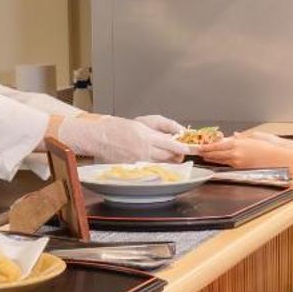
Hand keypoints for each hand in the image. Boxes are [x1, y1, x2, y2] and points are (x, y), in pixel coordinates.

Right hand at [56, 112, 187, 162]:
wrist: (101, 136)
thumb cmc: (120, 127)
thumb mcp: (143, 122)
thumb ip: (161, 127)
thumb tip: (176, 133)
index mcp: (147, 136)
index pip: (172, 144)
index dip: (184, 147)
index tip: (192, 149)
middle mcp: (144, 150)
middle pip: (170, 156)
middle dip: (178, 154)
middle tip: (178, 151)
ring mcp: (139, 161)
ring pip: (163, 164)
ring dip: (169, 161)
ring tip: (167, 155)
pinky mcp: (134, 169)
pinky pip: (151, 169)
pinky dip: (157, 166)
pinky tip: (156, 162)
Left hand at [199, 132, 288, 170]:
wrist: (278, 157)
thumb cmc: (269, 145)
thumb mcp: (254, 135)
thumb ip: (242, 136)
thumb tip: (234, 135)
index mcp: (237, 143)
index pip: (217, 145)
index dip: (207, 146)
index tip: (200, 146)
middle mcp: (235, 153)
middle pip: (216, 154)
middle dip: (207, 153)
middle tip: (200, 152)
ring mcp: (238, 162)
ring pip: (221, 161)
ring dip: (213, 159)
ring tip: (206, 157)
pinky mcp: (242, 168)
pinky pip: (229, 165)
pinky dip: (223, 162)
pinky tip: (220, 161)